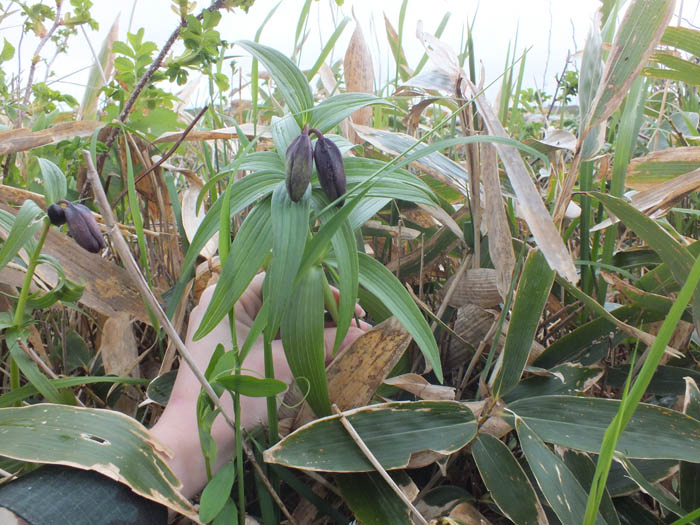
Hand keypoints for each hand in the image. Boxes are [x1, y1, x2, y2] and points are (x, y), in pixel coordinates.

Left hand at [150, 272, 369, 496]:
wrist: (198, 441)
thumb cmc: (230, 394)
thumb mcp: (281, 365)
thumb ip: (322, 345)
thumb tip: (363, 334)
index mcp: (229, 298)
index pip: (283, 279)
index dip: (320, 289)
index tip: (350, 305)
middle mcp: (230, 309)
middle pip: (285, 301)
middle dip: (321, 313)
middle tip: (356, 322)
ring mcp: (233, 334)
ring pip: (283, 324)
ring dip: (313, 331)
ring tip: (348, 339)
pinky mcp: (239, 356)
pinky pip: (275, 343)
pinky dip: (299, 347)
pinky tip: (328, 353)